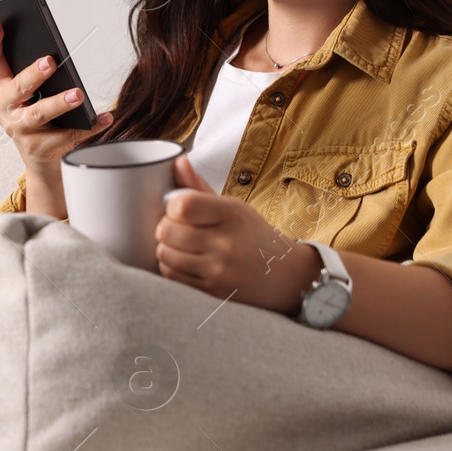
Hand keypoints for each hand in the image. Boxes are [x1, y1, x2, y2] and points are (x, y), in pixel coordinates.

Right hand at [0, 22, 111, 176]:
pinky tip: (103, 118)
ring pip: (39, 113)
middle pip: (18, 88)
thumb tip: (59, 56)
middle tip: (50, 62)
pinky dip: (88, 126)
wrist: (39, 159)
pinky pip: (67, 135)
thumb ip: (36, 77)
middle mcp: (6, 109)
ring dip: (59, 102)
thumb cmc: (37, 120)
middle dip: (33, 74)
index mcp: (3, 90)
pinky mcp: (38, 148)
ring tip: (78, 94)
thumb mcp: (30, 96)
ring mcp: (20, 130)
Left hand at [155, 155, 320, 314]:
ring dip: (165, 248)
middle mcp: (226, 242)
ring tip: (179, 245)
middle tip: (175, 227)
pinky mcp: (213, 290)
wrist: (286, 276)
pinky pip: (172, 276)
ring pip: (165, 254)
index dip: (171, 205)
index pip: (182, 205)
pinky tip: (184, 261)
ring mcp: (219, 269)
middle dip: (165, 227)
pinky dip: (170, 266)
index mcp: (232, 213)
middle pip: (167, 230)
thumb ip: (200, 187)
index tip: (177, 208)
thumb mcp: (233, 207)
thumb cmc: (253, 236)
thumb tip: (177, 161)